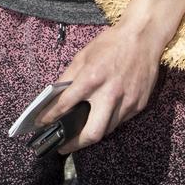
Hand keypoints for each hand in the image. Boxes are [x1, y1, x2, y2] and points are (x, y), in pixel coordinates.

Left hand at [35, 22, 162, 152]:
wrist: (143, 37)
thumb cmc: (111, 43)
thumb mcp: (84, 55)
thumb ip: (69, 77)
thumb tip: (57, 95)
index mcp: (92, 78)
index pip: (66, 105)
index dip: (51, 116)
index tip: (42, 123)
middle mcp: (110, 93)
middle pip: (92, 133)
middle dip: (75, 144)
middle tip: (63, 147)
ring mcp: (127, 102)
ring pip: (107, 130)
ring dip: (92, 133)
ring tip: (81, 132)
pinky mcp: (139, 105)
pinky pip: (120, 121)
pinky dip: (108, 121)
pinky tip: (101, 116)